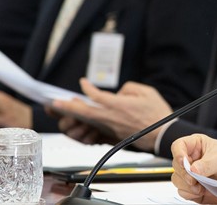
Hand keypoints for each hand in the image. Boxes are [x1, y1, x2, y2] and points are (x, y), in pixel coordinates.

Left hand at [52, 78, 171, 150]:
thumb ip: (129, 88)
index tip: (83, 82)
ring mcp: (111, 127)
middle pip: (85, 112)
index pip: (97, 96)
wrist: (162, 134)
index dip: (87, 88)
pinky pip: (95, 127)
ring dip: (74, 115)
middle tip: (54, 103)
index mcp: (119, 106)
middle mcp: (112, 117)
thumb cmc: (157, 113)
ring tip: (61, 110)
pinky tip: (80, 118)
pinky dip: (86, 122)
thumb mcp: (147, 92)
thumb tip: (118, 93)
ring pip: (88, 121)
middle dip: (68, 107)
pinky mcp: (113, 133)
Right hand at [171, 134, 216, 202]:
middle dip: (184, 175)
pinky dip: (190, 194)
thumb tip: (193, 170)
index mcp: (196, 145)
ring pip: (177, 180)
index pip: (178, 146)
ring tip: (200, 187)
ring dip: (187, 186)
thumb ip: (207, 164)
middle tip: (195, 180)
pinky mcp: (194, 188)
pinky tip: (201, 192)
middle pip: (176, 166)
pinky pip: (184, 192)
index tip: (184, 163)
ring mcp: (192, 174)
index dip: (178, 154)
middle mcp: (191, 159)